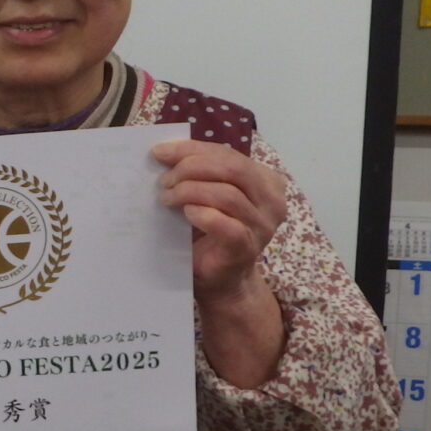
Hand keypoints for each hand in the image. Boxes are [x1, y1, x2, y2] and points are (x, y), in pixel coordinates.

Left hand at [152, 139, 286, 388]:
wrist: (220, 281)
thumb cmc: (209, 234)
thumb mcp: (206, 195)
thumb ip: (198, 173)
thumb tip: (163, 152)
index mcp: (265, 181)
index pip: (228, 154)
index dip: (192, 149)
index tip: (159, 152)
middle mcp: (271, 201)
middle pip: (232, 168)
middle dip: (191, 167)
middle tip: (163, 179)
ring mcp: (262, 226)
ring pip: (228, 194)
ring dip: (190, 191)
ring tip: (167, 198)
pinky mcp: (247, 248)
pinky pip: (228, 226)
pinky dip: (203, 215)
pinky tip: (186, 214)